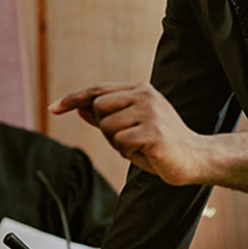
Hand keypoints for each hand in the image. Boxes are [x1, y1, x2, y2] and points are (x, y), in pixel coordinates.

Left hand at [49, 82, 208, 185]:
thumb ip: (105, 117)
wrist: (194, 159)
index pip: (97, 90)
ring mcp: (149, 111)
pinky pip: (121, 143)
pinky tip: (147, 152)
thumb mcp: (129, 128)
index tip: (53, 108)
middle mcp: (144, 95)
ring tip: (139, 146)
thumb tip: (79, 108)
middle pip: (98, 108)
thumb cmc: (159, 144)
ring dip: (118, 143)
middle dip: (105, 128)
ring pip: (108, 127)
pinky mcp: (153, 131)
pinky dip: (128, 152)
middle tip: (127, 139)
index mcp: (139, 89)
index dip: (73, 98)